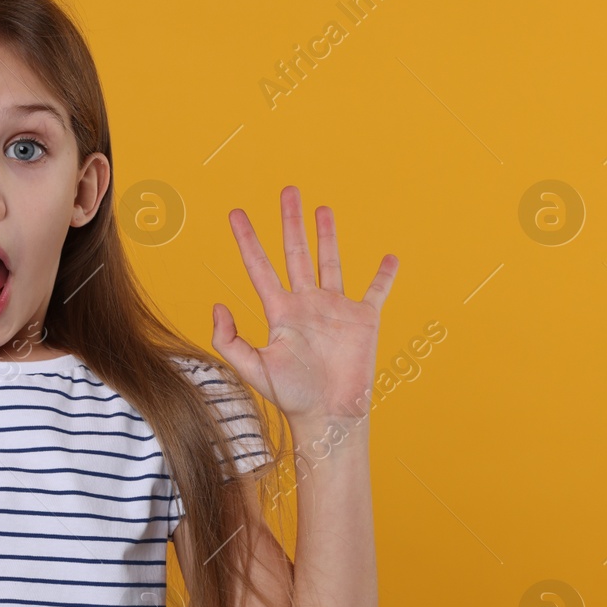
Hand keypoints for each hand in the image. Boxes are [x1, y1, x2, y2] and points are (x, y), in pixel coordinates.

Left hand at [212, 185, 397, 423]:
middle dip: (290, 221)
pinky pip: (376, 291)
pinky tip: (390, 258)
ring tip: (322, 209)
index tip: (235, 214)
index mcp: (280, 312)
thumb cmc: (291, 397)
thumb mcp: (253, 368)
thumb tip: (217, 306)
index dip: (247, 240)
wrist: (329, 415)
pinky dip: (384, 275)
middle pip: (296, 253)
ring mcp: (336, 309)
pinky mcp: (364, 319)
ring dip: (327, 235)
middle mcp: (306, 304)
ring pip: (331, 262)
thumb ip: (229, 339)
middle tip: (287, 191)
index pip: (259, 266)